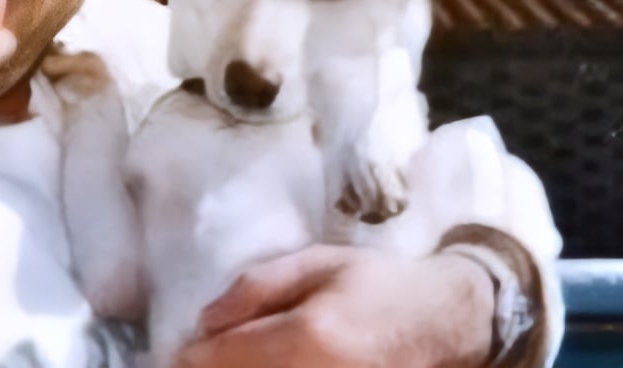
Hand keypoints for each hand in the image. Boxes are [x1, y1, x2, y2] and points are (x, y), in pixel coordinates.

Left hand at [173, 244, 493, 367]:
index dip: (191, 358)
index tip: (175, 353)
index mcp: (309, 334)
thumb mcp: (315, 264)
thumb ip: (255, 289)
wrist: (447, 319)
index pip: (223, 358)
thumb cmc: (378, 283)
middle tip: (196, 358)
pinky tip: (263, 366)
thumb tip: (203, 322)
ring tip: (230, 360)